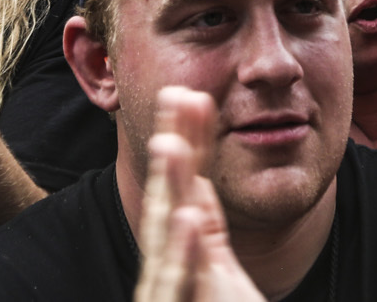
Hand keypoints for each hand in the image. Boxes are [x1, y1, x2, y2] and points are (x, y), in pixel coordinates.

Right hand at [134, 88, 266, 301]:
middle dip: (170, 149)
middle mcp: (170, 267)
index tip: (192, 96)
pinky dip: (181, 251)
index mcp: (182, 254)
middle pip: (168, 199)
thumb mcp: (213, 276)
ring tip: (170, 143)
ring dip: (168, 187)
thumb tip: (196, 186)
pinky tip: (188, 218)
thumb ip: (200, 235)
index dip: (190, 143)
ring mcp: (171, 292)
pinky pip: (177, 284)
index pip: (187, 187)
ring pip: (163, 235)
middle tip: (175, 95)